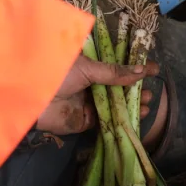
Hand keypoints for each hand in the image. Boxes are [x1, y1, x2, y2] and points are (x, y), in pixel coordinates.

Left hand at [36, 55, 158, 135]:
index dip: (134, 66)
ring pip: (115, 103)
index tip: (154, 69)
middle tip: (150, 90)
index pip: (115, 64)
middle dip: (135, 88)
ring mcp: (87, 102)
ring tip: (146, 101)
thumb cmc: (56, 74)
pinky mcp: (85, 120)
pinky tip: (137, 115)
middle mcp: (89, 83)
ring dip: (132, 103)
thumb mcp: (87, 68)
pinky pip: (108, 119)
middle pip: (117, 86)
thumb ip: (114, 72)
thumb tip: (141, 71)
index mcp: (87, 65)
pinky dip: (123, 118)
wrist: (31, 100)